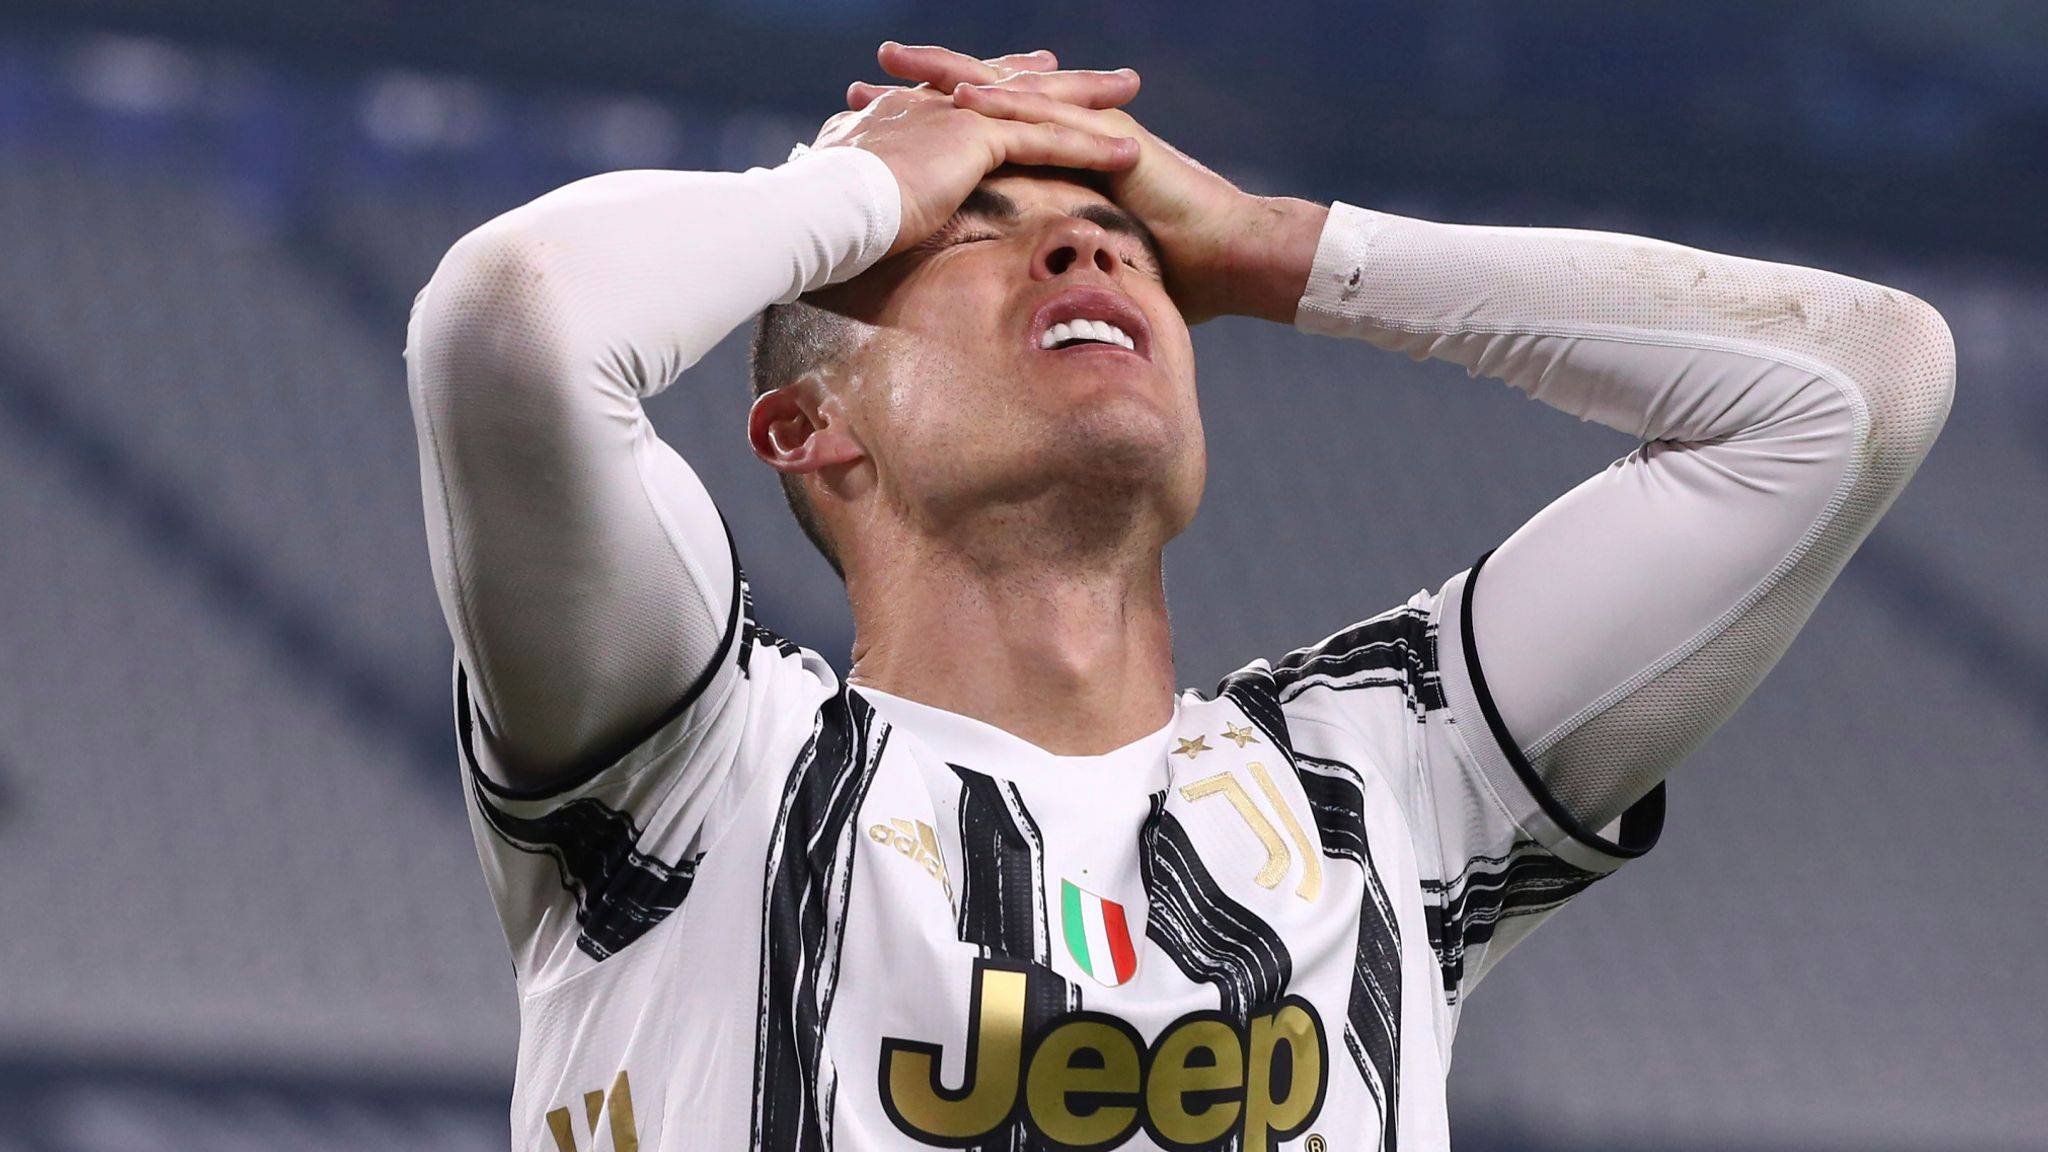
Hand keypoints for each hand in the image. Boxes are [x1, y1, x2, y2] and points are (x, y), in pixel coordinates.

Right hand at [813, 44, 1143, 257]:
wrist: (817, 210)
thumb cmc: (818, 219)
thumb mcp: (837, 199)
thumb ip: (854, 196)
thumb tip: (844, 216)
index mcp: (904, 115)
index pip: (963, 92)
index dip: (1000, 82)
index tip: (1030, 72)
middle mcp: (934, 105)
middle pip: (1010, 85)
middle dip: (1058, 80)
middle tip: (1102, 76)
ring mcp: (957, 118)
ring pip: (1037, 106)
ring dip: (1089, 104)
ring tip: (1131, 97)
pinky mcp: (976, 140)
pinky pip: (1046, 141)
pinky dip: (1088, 146)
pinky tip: (1127, 153)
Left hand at [865, 42, 1327, 324]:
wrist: (1231, 258)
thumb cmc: (1175, 272)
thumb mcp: (1091, 269)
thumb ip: (1056, 272)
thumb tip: (1022, 311)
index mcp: (1059, 157)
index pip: (985, 131)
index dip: (932, 122)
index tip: (881, 118)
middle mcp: (1070, 134)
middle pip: (987, 98)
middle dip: (928, 83)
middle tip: (873, 69)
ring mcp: (1090, 132)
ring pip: (1010, 93)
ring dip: (953, 77)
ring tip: (901, 63)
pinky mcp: (1112, 140)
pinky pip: (1050, 120)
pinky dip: (1004, 107)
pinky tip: (961, 98)